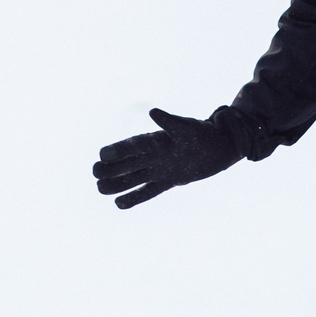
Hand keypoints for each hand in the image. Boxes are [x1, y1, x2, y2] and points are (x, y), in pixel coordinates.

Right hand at [94, 108, 243, 207]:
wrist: (219, 146)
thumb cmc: (203, 134)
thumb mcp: (187, 128)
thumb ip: (170, 122)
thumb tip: (153, 112)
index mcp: (155, 141)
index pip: (133, 146)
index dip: (118, 150)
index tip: (102, 154)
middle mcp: (153, 156)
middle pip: (127, 163)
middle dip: (111, 168)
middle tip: (95, 172)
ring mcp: (159, 169)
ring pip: (133, 178)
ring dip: (117, 183)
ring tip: (100, 189)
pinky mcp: (168, 181)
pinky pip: (148, 191)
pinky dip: (134, 197)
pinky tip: (119, 204)